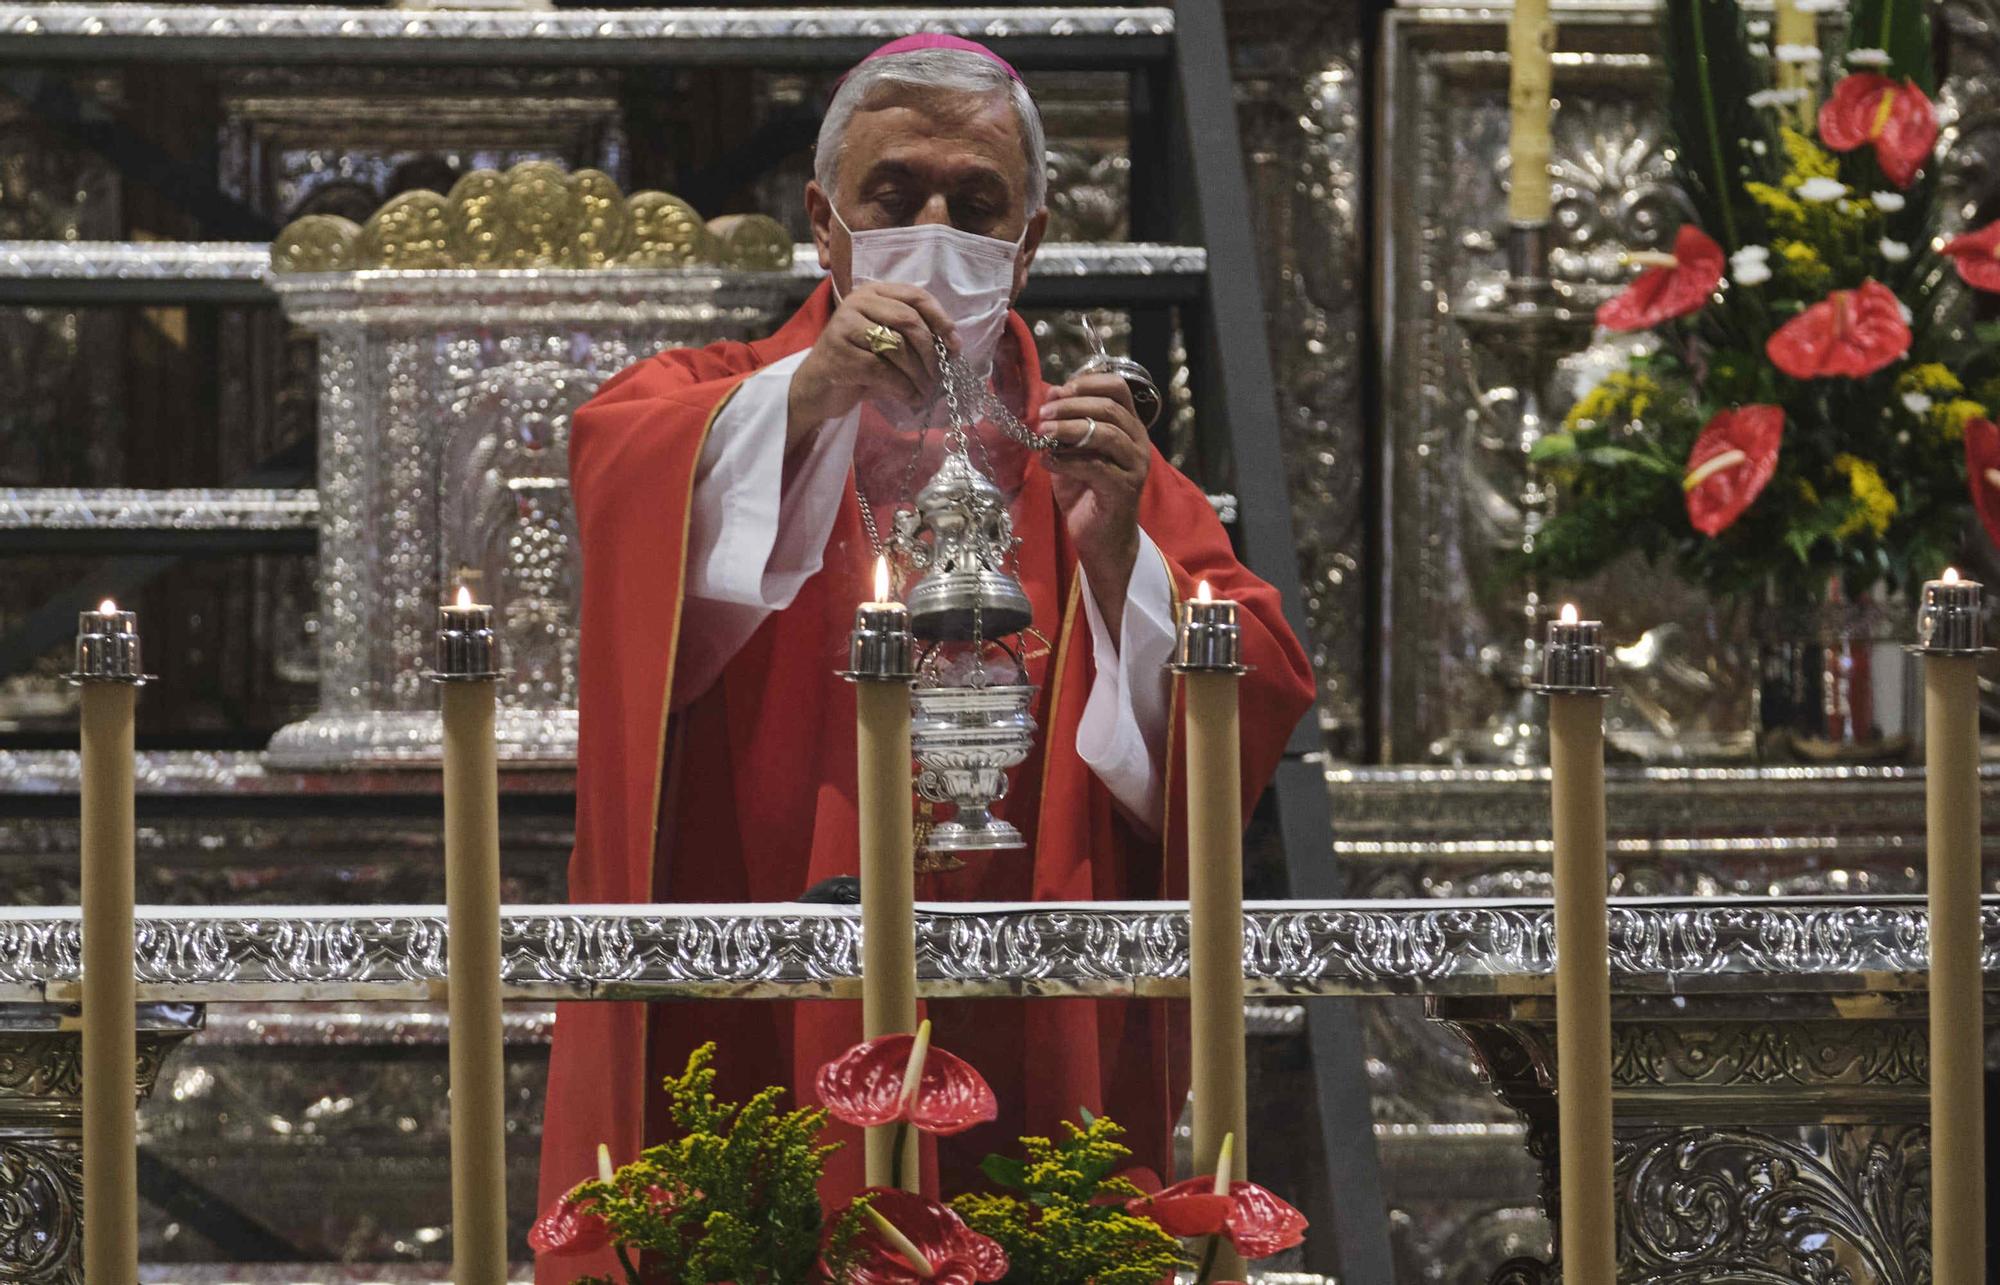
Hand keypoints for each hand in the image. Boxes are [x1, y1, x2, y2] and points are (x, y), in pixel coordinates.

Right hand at [787, 282, 957, 450]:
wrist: (819, 386)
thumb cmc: (860, 363)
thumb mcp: (887, 342)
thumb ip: (914, 336)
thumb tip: (954, 345)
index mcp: (874, 292)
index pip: (916, 296)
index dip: (941, 320)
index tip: (955, 346)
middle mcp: (858, 302)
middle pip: (909, 321)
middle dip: (931, 352)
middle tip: (940, 375)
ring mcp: (844, 326)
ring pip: (897, 347)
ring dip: (919, 375)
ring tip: (926, 391)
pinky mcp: (838, 354)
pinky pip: (882, 371)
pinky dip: (903, 388)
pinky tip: (911, 399)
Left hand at [1037, 372, 1150, 638]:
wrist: (1102, 540)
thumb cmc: (1086, 494)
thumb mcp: (1071, 452)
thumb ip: (1066, 424)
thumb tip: (1051, 391)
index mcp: (1129, 427)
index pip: (1118, 388)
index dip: (1087, 383)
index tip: (1058, 392)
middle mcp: (1138, 443)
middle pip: (1109, 408)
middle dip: (1070, 407)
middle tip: (1042, 415)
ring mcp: (1134, 467)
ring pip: (1105, 434)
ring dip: (1068, 430)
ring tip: (1043, 433)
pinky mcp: (1123, 490)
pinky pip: (1095, 466)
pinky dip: (1066, 460)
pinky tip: (1047, 461)